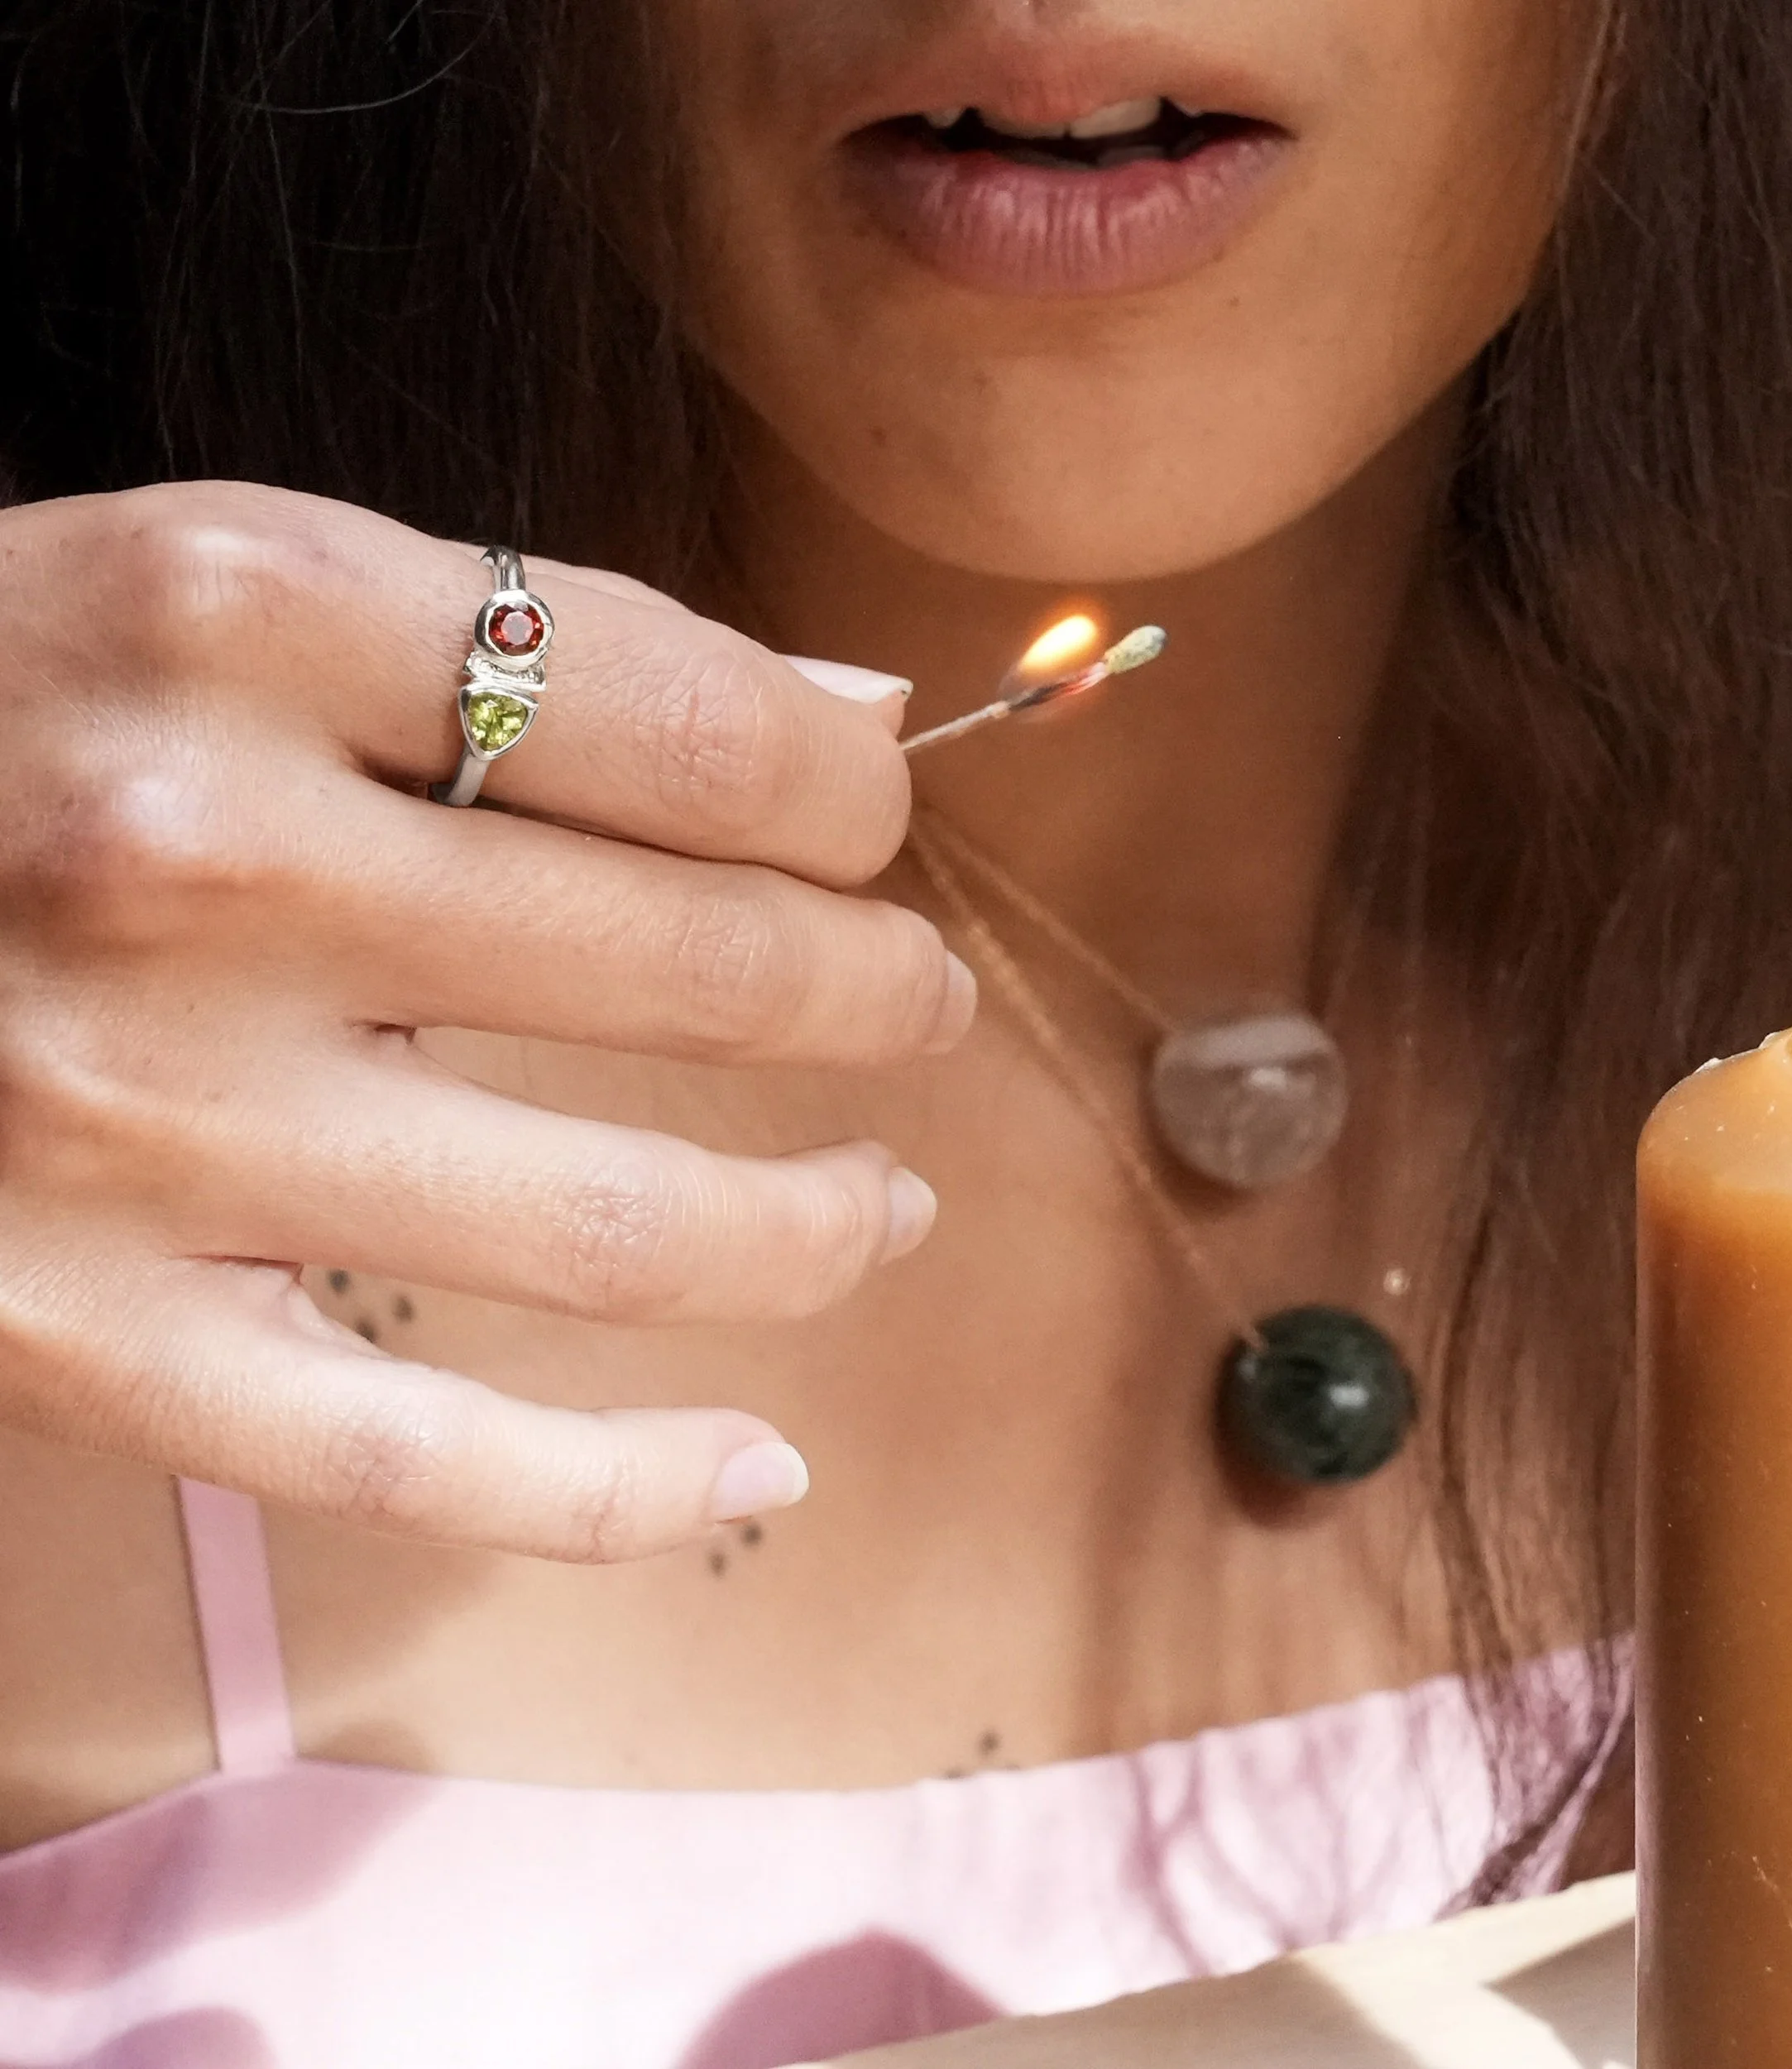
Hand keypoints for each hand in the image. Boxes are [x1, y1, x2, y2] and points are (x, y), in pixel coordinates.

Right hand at [0, 482, 970, 1557]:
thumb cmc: (13, 713)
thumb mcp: (235, 587)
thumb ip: (534, 636)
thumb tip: (844, 726)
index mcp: (243, 617)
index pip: (695, 730)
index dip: (850, 801)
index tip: (869, 832)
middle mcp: (193, 865)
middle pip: (694, 968)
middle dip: (868, 993)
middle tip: (913, 1002)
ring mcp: (132, 1125)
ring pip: (611, 1229)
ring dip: (810, 1227)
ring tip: (883, 1202)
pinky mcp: (75, 1336)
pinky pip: (418, 1460)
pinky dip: (626, 1488)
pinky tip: (761, 1468)